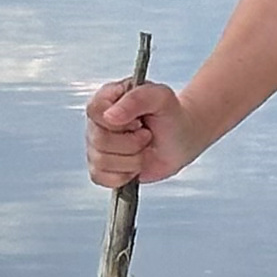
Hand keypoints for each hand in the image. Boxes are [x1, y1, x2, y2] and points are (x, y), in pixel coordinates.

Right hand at [84, 75, 199, 186]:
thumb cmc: (171, 115)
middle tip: (146, 135)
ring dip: (132, 160)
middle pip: (99, 139)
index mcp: (107, 98)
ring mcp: (97, 146)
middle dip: (132, 143)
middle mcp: (98, 122)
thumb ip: (137, 99)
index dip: (118, 122)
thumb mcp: (161, 97)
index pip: (95, 110)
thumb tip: (110, 115)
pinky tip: (135, 164)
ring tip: (143, 148)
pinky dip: (124, 175)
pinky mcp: (101, 168)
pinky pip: (101, 178)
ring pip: (101, 161)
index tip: (138, 121)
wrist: (181, 139)